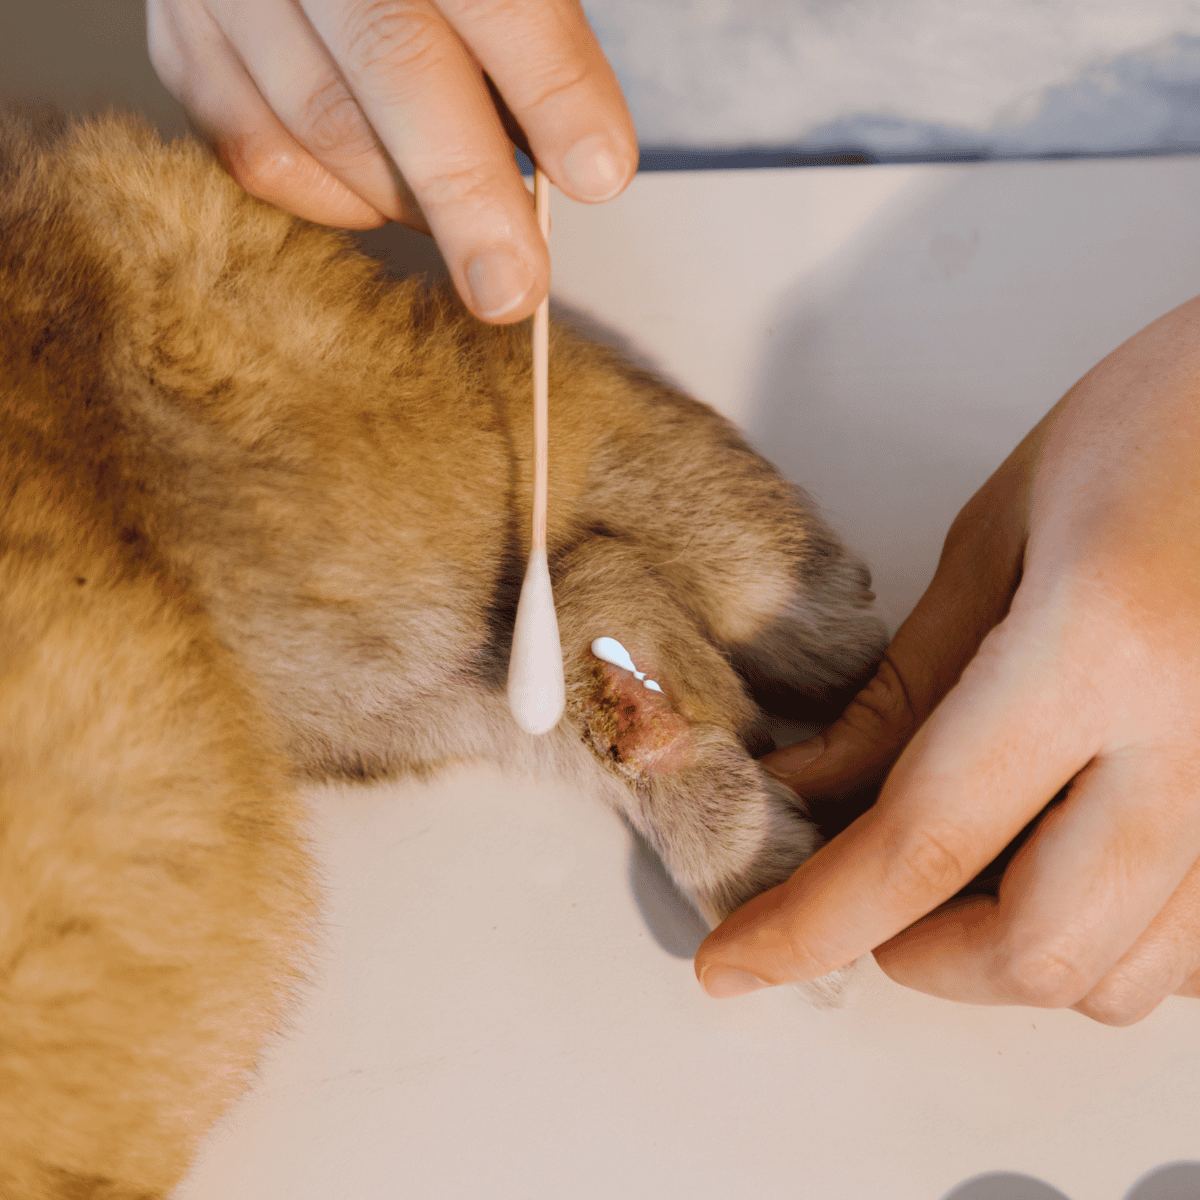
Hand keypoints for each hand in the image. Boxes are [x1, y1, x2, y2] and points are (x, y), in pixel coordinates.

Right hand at [147, 0, 636, 321]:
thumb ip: (531, 47)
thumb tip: (579, 170)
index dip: (551, 86)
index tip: (600, 174)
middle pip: (394, 66)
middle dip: (468, 195)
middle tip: (514, 288)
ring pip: (320, 126)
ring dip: (409, 202)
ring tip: (470, 225)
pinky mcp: (182, 42)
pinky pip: (258, 154)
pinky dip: (335, 198)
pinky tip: (381, 190)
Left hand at [696, 295, 1199, 1024]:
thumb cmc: (1169, 419)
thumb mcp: (1000, 537)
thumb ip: (906, 685)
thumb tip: (810, 787)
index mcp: (1104, 649)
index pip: (924, 840)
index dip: (809, 923)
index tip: (736, 963)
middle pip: (1036, 950)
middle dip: (914, 954)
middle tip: (856, 896)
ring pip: (1125, 976)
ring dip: (1009, 954)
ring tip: (956, 869)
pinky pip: (1198, 951)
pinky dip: (1108, 941)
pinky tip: (1063, 863)